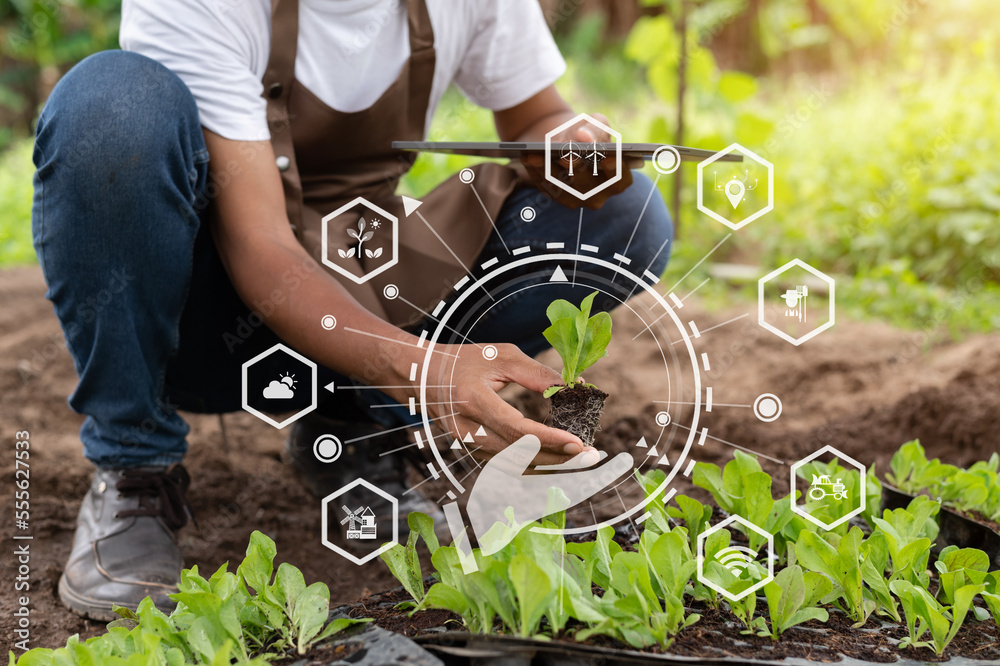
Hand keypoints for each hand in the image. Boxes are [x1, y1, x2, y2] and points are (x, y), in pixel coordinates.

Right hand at [405, 342, 595, 465]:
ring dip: (549, 465)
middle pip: (518, 454)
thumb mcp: (500, 356)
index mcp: (473, 400)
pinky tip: (556, 461)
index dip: (548, 439)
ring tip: (580, 460)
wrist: (420, 377)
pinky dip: (533, 465)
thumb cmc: (462, 361)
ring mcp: (467, 444)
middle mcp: (467, 429)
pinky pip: (506, 465)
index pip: (516, 429)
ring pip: (513, 466)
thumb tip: (573, 388)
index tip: (578, 443)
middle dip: (558, 458)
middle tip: (591, 455)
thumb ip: (536, 373)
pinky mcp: (471, 451)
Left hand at [520, 112, 641, 209]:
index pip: (620, 180)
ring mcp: (575, 199)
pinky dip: (535, 172)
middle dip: (577, 168)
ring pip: (562, 187)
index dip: (616, 171)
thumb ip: (596, 129)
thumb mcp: (596, 124)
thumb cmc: (587, 132)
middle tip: (567, 155)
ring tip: (536, 154)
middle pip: (587, 185)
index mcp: (616, 178)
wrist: (565, 139)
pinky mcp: (555, 197)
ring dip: (548, 170)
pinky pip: (544, 187)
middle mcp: (598, 194)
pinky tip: (527, 157)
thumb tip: (584, 136)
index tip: (607, 158)